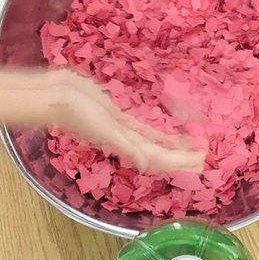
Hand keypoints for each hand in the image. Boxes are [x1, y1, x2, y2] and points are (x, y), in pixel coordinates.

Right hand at [40, 71, 205, 173]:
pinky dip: (156, 131)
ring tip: (192, 147)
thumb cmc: (75, 111)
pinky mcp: (116, 112)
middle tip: (205, 158)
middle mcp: (126, 138)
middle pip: (160, 152)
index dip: (180, 161)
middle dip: (181, 156)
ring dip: (172, 145)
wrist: (53, 94)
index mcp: (125, 143)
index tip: (202, 163)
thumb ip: (125, 145)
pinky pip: (142, 127)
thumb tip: (146, 164)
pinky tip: (165, 132)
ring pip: (153, 140)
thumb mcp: (103, 127)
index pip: (159, 157)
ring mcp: (122, 126)